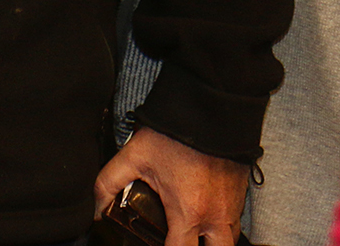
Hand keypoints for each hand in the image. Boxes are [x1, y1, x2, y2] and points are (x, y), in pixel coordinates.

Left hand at [96, 126, 249, 245]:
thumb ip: (109, 183)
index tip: (159, 244)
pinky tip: (207, 213)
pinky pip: (236, 219)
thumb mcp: (134, 156)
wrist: (210, 107)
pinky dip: (223, 223)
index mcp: (189, 212)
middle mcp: (215, 214)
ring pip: (229, 238)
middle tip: (181, 239)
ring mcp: (232, 204)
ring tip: (195, 232)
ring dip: (213, 240)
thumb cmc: (174, 132)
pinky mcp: (242, 190)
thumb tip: (98, 208)